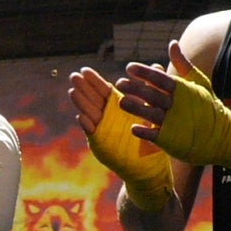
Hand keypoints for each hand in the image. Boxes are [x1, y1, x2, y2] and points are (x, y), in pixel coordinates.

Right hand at [68, 67, 174, 211]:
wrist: (148, 165)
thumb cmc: (149, 138)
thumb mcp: (152, 111)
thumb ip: (150, 89)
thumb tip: (157, 65)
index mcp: (117, 107)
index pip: (102, 90)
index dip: (93, 80)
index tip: (84, 70)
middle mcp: (107, 116)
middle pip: (92, 99)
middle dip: (83, 88)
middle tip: (74, 75)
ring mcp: (102, 130)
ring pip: (89, 113)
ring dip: (81, 103)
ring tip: (73, 91)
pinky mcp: (102, 144)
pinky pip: (93, 133)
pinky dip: (87, 125)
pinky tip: (82, 117)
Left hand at [116, 41, 230, 178]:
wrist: (222, 136)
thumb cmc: (207, 106)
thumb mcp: (198, 82)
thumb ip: (183, 64)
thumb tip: (172, 43)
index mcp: (183, 90)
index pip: (161, 79)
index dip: (145, 73)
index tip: (129, 67)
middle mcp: (178, 106)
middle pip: (154, 95)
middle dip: (137, 89)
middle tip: (120, 83)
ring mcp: (175, 123)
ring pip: (152, 114)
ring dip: (136, 108)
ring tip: (121, 102)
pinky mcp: (173, 140)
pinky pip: (156, 136)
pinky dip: (146, 132)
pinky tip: (133, 128)